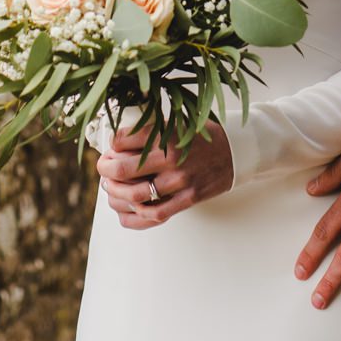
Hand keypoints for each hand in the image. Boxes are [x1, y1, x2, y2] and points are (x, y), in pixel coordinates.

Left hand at [96, 118, 232, 228]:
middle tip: (103, 168)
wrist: (236, 151)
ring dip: (116, 194)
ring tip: (112, 188)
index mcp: (167, 134)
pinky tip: (126, 212)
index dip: (110, 144)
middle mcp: (172, 158)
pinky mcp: (188, 198)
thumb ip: (150, 130)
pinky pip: (155, 215)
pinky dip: (135, 217)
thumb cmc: (202, 136)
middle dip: (105, 169)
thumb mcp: (177, 123)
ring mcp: (180, 181)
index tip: (110, 147)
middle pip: (124, 169)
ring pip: (135, 195)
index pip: (123, 139)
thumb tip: (116, 139)